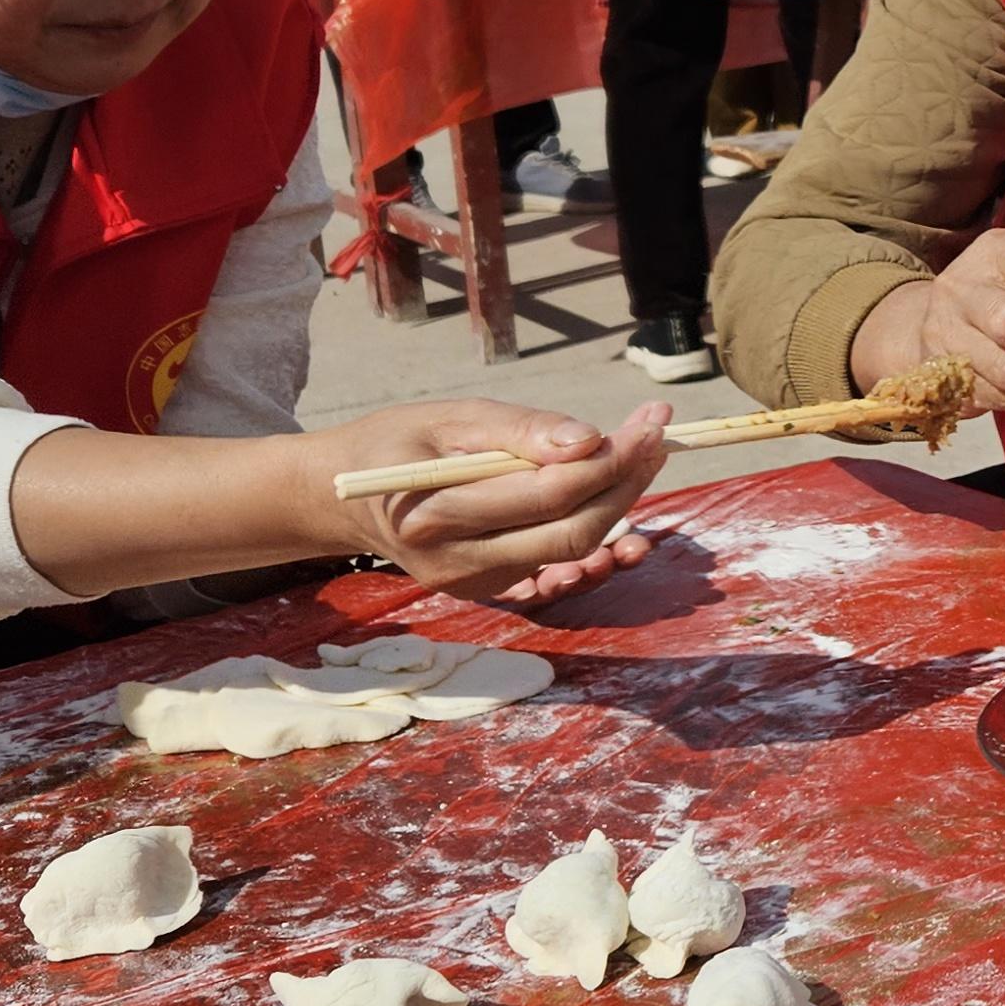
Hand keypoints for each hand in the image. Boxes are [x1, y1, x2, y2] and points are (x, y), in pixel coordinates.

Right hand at [328, 400, 672, 606]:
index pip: (549, 495)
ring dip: (621, 504)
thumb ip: (519, 430)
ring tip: (646, 455)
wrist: (345, 496)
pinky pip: (557, 563)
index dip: (611, 460)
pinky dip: (595, 528)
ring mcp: (476, 583)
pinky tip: (617, 492)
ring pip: (572, 552)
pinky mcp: (490, 588)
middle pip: (572, 534)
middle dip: (628, 483)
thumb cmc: (397, 443)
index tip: (650, 421)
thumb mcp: (449, 417)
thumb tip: (589, 442)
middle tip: (659, 434)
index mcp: (438, 512)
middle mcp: (458, 561)